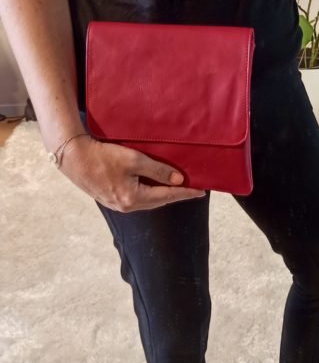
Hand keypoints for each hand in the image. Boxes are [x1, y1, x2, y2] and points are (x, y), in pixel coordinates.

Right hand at [58, 135, 205, 212]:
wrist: (73, 158)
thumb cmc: (103, 156)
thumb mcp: (133, 160)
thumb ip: (157, 170)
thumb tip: (178, 180)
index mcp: (133, 198)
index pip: (167, 196)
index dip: (185, 193)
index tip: (201, 191)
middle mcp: (126, 206)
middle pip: (158, 201)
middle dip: (175, 195)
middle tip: (191, 189)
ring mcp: (117, 204)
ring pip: (147, 201)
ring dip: (162, 194)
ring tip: (175, 187)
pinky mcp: (110, 198)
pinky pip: (137, 198)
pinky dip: (149, 192)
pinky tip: (153, 185)